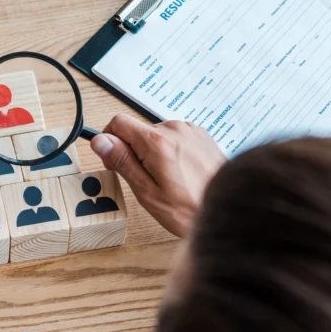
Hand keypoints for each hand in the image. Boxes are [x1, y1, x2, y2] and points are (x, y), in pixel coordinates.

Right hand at [90, 115, 225, 237]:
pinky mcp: (200, 135)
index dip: (110, 142)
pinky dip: (170, 152)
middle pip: (137, 131)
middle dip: (134, 152)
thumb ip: (122, 162)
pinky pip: (174, 138)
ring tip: (168, 180)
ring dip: (153, 153)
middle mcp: (174, 129)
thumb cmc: (189, 208)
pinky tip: (181, 173)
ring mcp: (190, 130)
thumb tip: (100, 141)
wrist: (230, 207)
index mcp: (157, 142)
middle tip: (145, 181)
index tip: (115, 162)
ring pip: (155, 135)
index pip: (118, 123)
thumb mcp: (147, 191)